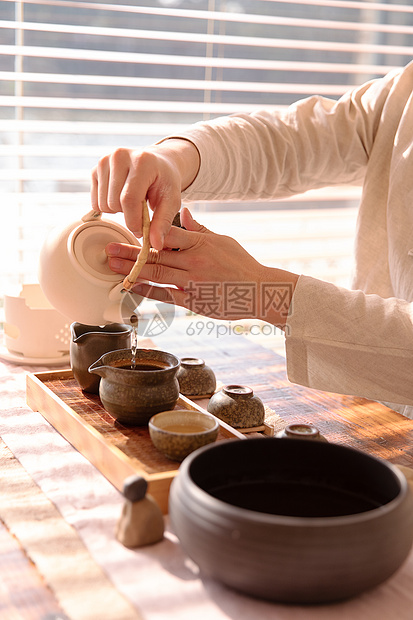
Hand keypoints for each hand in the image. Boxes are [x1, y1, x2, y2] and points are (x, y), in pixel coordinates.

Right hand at [90, 139, 199, 249]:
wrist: (157, 163)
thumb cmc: (165, 182)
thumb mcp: (171, 201)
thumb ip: (163, 223)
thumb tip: (155, 245)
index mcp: (142, 161)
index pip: (129, 199)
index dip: (134, 221)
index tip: (141, 230)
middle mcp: (119, 156)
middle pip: (113, 203)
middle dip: (127, 215)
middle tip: (141, 209)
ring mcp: (105, 160)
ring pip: (102, 204)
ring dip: (118, 211)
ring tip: (133, 201)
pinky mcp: (95, 168)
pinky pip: (95, 201)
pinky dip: (108, 205)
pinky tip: (121, 197)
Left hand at [106, 207, 297, 326]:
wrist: (258, 291)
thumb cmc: (242, 264)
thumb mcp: (223, 240)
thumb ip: (199, 229)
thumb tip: (183, 212)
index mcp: (201, 244)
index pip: (168, 235)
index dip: (146, 232)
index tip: (128, 227)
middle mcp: (194, 263)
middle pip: (156, 256)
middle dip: (130, 253)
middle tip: (108, 250)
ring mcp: (192, 283)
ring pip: (156, 276)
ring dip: (131, 271)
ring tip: (112, 268)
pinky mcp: (192, 301)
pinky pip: (165, 296)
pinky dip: (147, 291)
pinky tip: (131, 287)